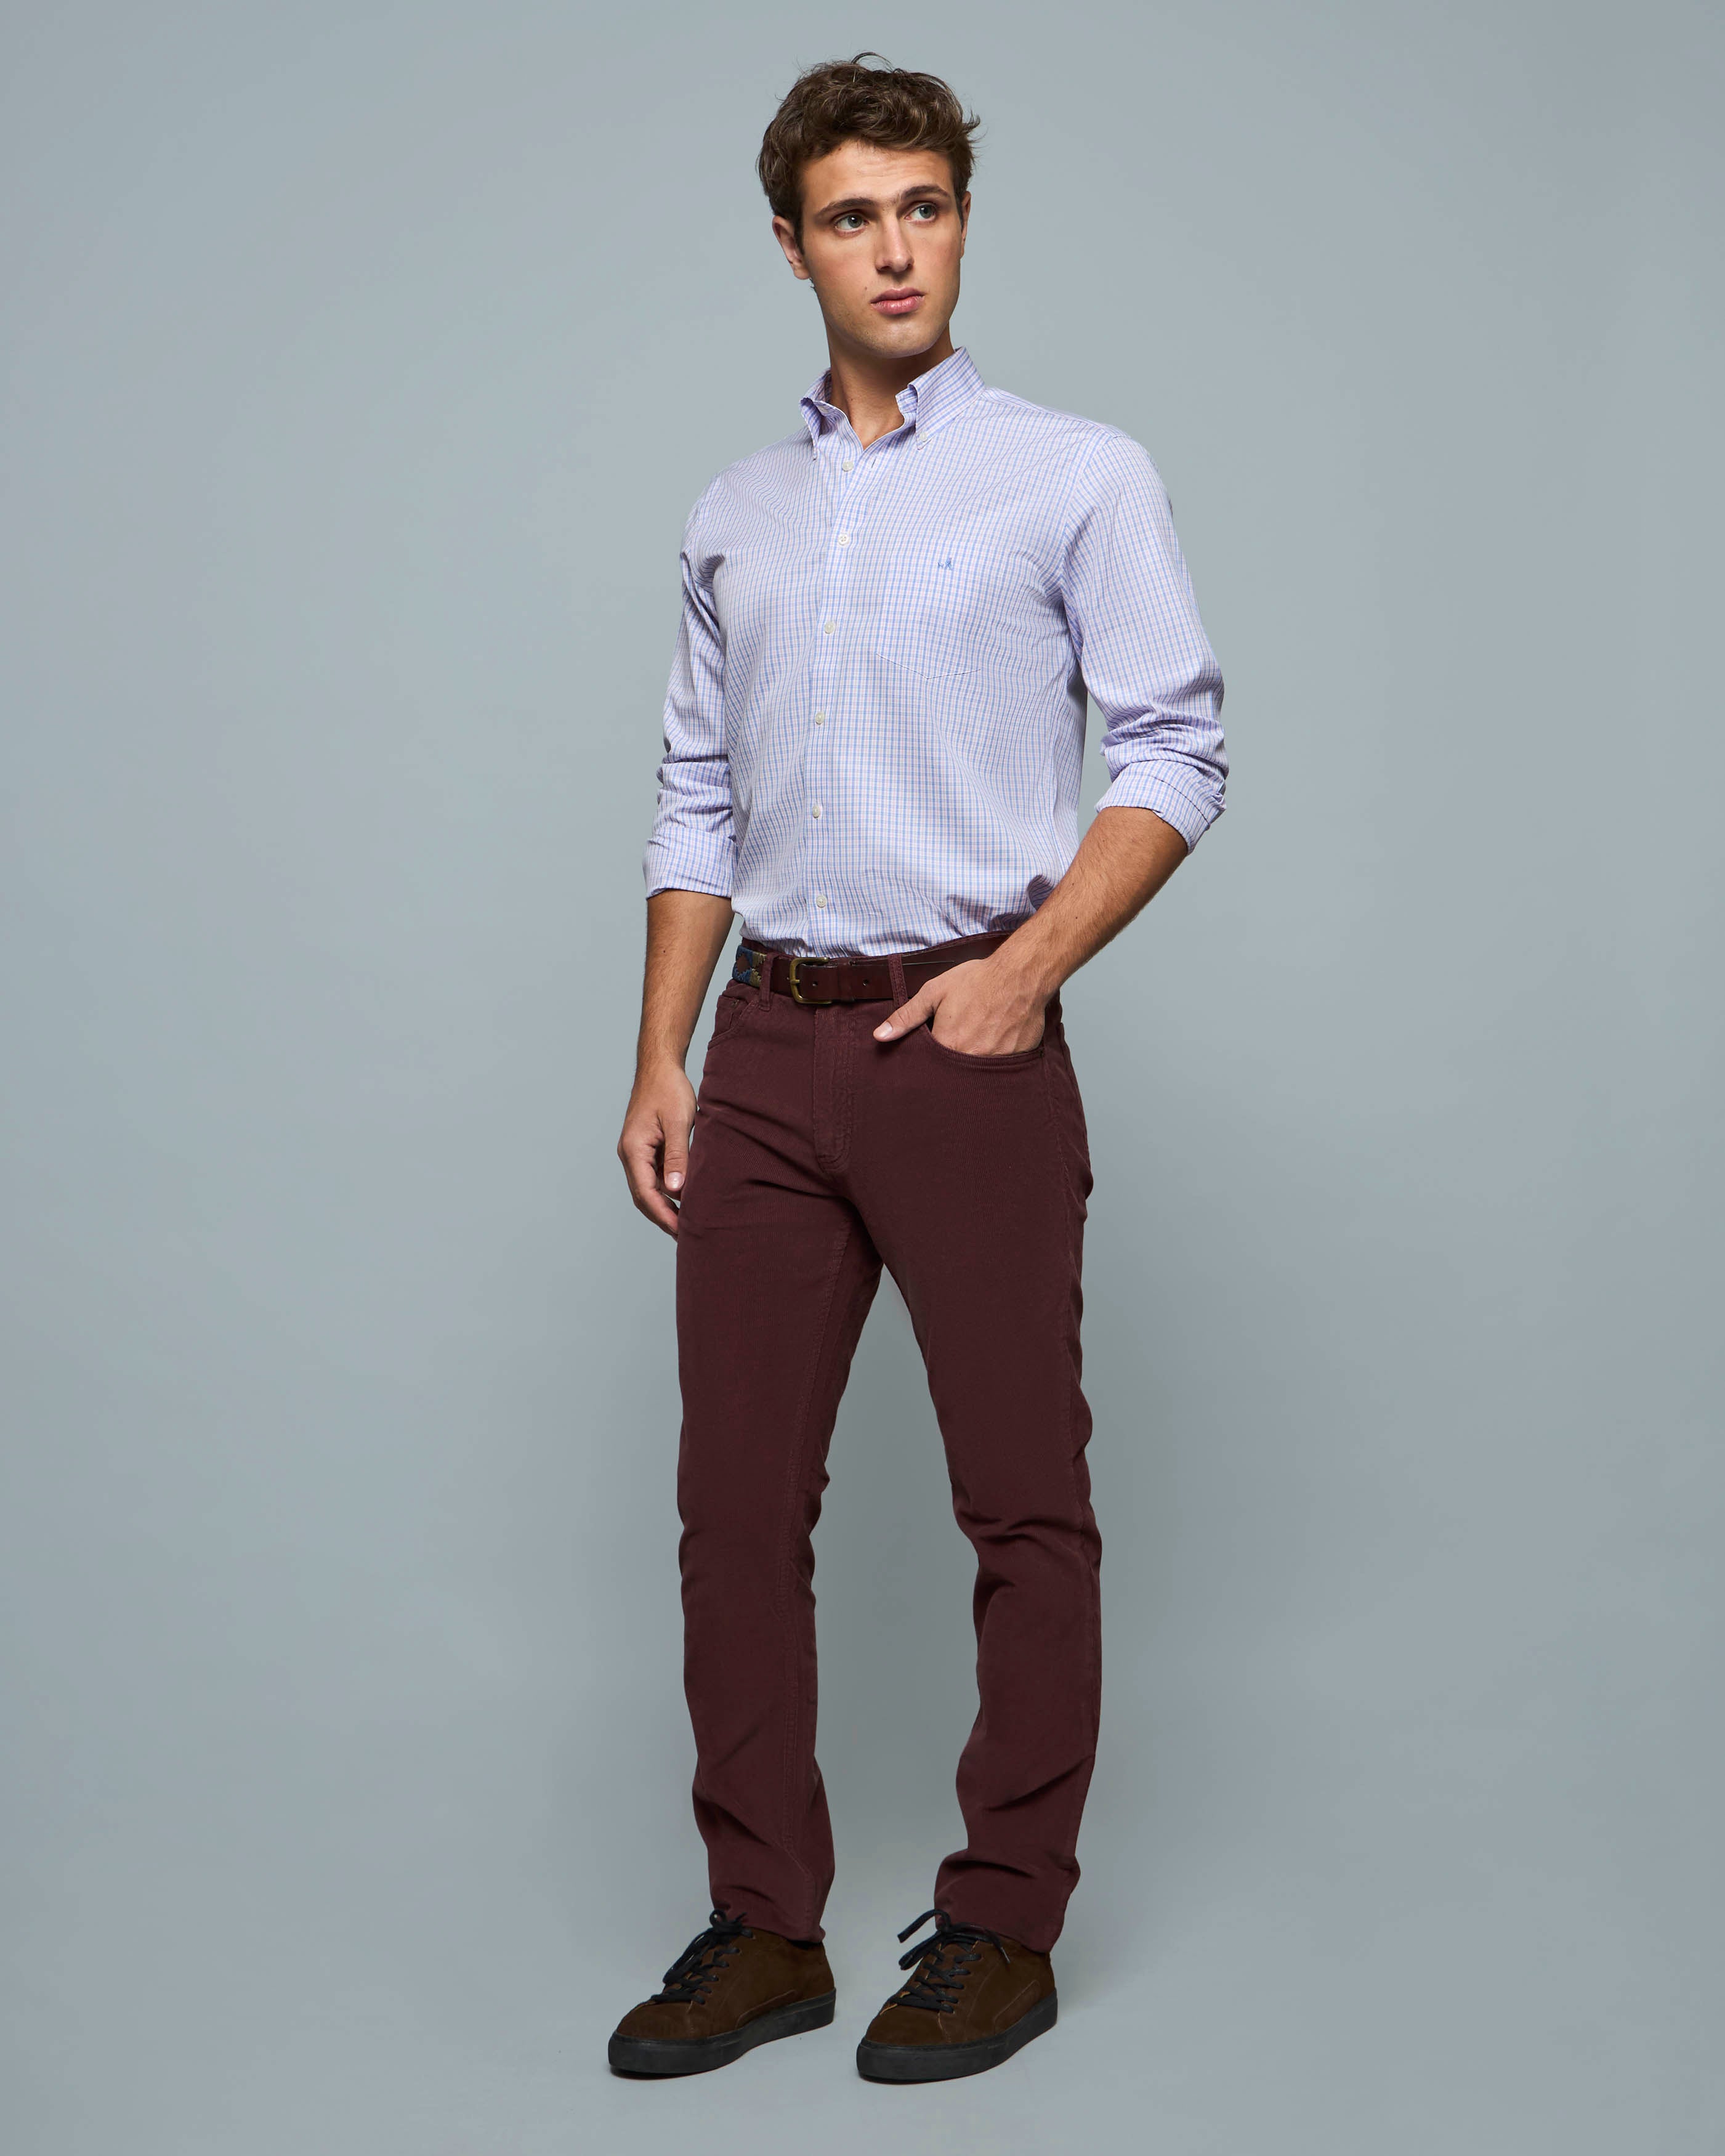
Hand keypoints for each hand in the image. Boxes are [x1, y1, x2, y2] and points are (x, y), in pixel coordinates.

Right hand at [618, 1061, 697, 1235]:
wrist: (660, 1067)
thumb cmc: (669, 1089)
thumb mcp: (678, 1122)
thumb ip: (677, 1156)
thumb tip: (676, 1189)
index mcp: (633, 1150)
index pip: (645, 1193)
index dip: (663, 1215)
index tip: (681, 1231)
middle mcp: (630, 1154)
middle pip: (643, 1196)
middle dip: (663, 1218)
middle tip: (686, 1236)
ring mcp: (636, 1153)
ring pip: (648, 1189)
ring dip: (665, 1207)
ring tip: (688, 1223)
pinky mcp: (646, 1149)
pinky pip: (654, 1176)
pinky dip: (668, 1191)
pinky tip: (685, 1199)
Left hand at [872, 956, 1047, 1055]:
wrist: (1021, 975)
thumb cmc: (977, 981)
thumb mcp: (934, 992)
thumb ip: (906, 1017)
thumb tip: (880, 1036)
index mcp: (947, 1046)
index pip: (930, 1065)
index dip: (931, 1055)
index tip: (938, 1041)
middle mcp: (971, 1059)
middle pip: (954, 1071)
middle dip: (953, 1059)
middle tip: (963, 1035)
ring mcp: (995, 1062)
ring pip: (978, 1071)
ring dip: (976, 1057)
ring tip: (981, 1035)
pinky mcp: (1016, 1059)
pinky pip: (1001, 1067)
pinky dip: (997, 1057)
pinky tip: (998, 1038)